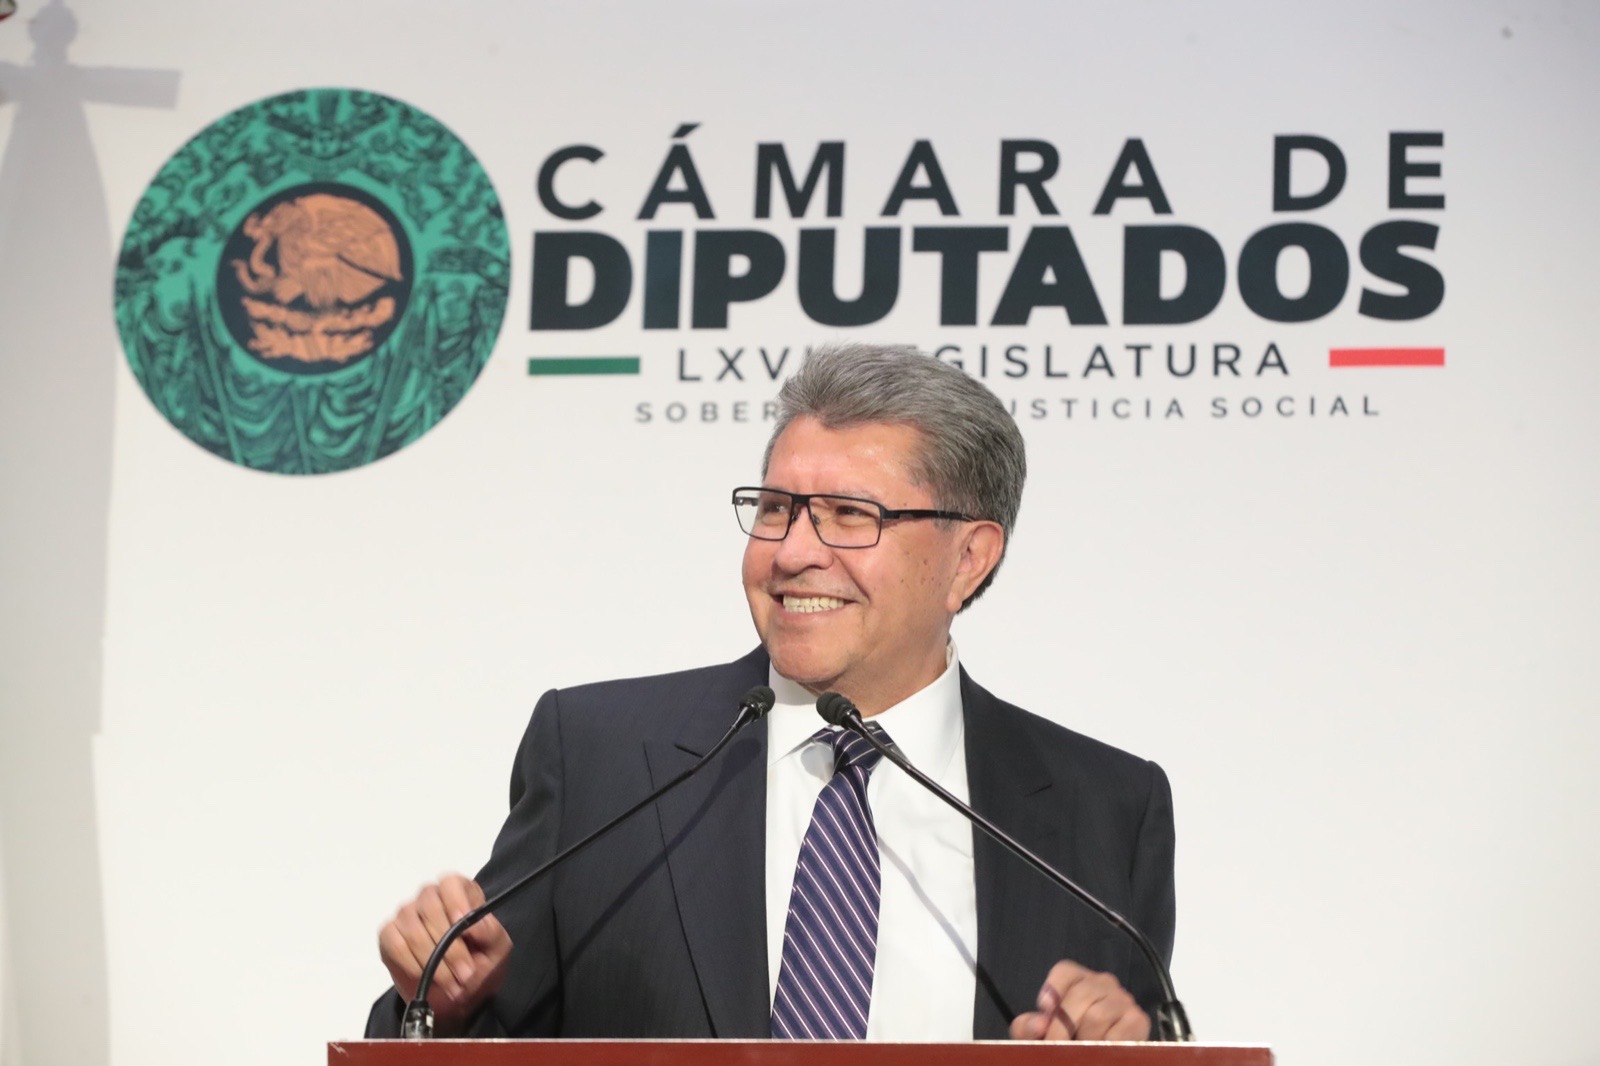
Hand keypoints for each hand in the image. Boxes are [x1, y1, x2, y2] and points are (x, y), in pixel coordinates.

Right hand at [378, 873, 512, 1035]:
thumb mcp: (497, 948)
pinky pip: (395, 945)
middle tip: (465, 974)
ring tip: (452, 985)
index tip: (462, 923)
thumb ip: (490, 932)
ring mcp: (407, 915)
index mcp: (459, 891)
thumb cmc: (481, 960)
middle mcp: (430, 897)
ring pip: (413, 930)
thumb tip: (475, 925)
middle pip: (430, 908)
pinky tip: (427, 979)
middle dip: (450, 948)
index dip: (455, 901)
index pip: (450, 883)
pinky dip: (412, 965)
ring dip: (433, 963)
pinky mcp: (389, 935)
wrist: (460, 989)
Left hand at [1009, 960, 1150, 1041]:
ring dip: (1085, 1040)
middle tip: (1055, 1047)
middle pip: (1080, 994)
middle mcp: (1104, 982)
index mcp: (1080, 979)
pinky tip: (1099, 1052)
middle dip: (1062, 1026)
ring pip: (1097, 1015)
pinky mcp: (1138, 1020)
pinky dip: (1103, 1047)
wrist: (1107, 1053)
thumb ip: (1030, 1027)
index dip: (1053, 988)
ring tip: (1081, 1050)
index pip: (1066, 971)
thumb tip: (1038, 1025)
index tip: (1043, 1008)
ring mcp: (1123, 1000)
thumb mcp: (1046, 1032)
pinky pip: (1117, 1034)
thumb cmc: (1074, 1038)